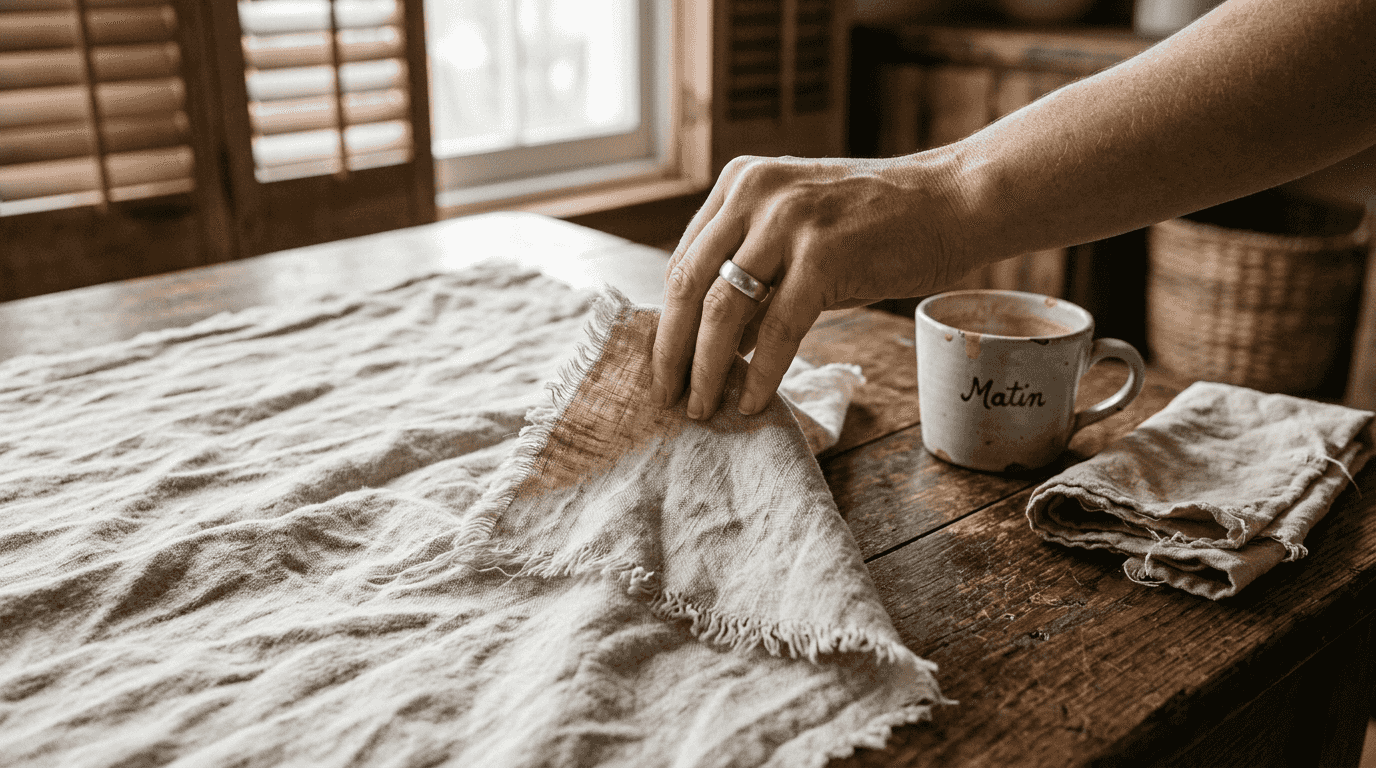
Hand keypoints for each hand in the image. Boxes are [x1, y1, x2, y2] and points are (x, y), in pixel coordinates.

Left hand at [649, 152, 971, 419]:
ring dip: (706, 369)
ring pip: (723, 310)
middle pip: (690, 284)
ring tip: (701, 408)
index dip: (670, 318)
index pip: (684, 259)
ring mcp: (788, 221)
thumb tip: (717, 346)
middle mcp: (755, 193)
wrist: (954, 200)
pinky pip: (776, 329)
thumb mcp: (800, 233)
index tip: (665, 363)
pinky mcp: (823, 255)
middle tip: (665, 396)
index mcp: (741, 182)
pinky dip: (760, 373)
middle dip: (672, 349)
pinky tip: (753, 402)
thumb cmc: (879, 224)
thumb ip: (756, 275)